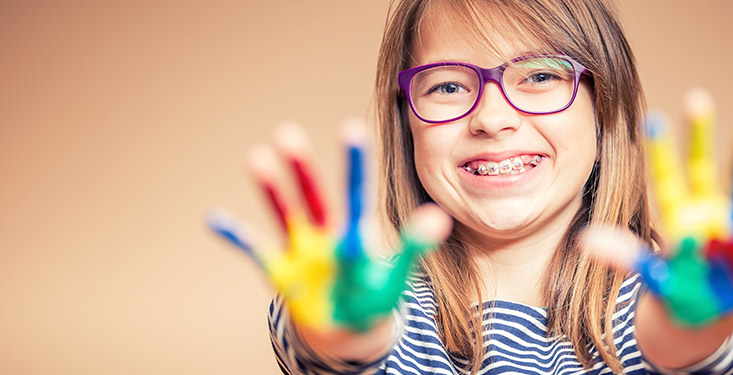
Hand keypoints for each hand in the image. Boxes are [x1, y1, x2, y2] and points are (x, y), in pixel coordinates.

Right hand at [207, 120, 451, 332]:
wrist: (347, 329)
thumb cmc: (372, 296)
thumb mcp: (395, 275)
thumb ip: (413, 247)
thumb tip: (439, 216)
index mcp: (355, 233)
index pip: (356, 195)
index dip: (354, 166)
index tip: (352, 128)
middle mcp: (326, 233)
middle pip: (314, 197)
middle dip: (301, 169)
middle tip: (287, 133)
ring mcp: (301, 251)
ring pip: (285, 215)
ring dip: (271, 191)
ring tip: (256, 157)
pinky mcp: (281, 273)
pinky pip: (255, 252)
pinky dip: (236, 237)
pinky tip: (213, 217)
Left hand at [584, 89, 732, 326]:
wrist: (705, 312)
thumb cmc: (675, 289)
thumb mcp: (651, 274)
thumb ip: (625, 256)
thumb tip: (585, 240)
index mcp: (675, 214)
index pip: (665, 177)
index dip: (660, 151)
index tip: (653, 119)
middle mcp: (703, 209)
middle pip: (700, 166)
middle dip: (699, 136)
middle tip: (697, 99)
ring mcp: (731, 219)